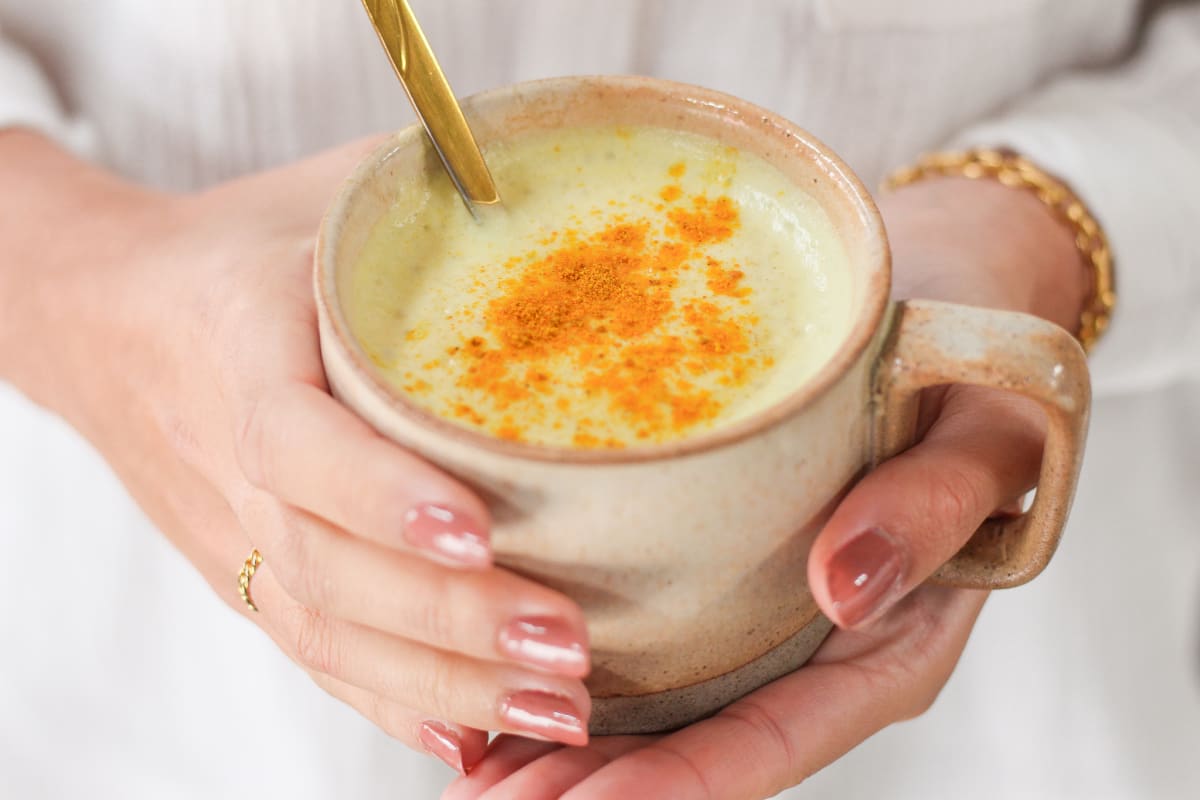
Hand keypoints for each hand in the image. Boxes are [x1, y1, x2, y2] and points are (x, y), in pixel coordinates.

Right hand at [0, 132, 592, 774]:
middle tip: (568, 640)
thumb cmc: (240, 247)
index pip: (297, 443)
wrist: (110, 316)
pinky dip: (395, 704)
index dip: (381, 493)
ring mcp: (238, 534)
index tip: (479, 527)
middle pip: (330, 569)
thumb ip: (428, 187)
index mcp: (241, 349)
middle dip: (451, 618)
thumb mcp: (323, 193)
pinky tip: (476, 736)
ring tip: (560, 707)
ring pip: (332, 633)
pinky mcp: (252, 576)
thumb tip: (568, 175)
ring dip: (447, 682)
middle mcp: (233, 461)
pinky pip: (319, 656)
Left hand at [443, 176, 1087, 798]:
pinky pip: (640, 639)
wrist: (942, 310)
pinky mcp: (718, 573)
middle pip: (693, 744)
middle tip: (486, 795)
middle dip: (590, 783)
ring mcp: (759, 618)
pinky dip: (559, 668)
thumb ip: (931, 508)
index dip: (672, 781)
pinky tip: (488, 679)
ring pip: (654, 709)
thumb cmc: (970, 378)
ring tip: (470, 767)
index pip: (767, 740)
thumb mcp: (983, 433)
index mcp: (883, 647)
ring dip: (560, 744)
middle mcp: (809, 651)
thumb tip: (845, 583)